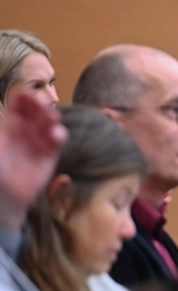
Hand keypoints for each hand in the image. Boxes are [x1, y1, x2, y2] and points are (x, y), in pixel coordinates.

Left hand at [0, 93, 66, 230]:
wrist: (4, 196)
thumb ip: (0, 131)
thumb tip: (0, 117)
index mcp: (9, 123)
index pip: (18, 104)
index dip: (24, 97)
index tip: (28, 95)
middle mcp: (25, 129)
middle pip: (36, 110)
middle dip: (40, 103)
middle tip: (42, 102)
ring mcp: (38, 140)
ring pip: (48, 123)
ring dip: (51, 118)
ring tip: (51, 118)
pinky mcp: (50, 154)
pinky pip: (57, 141)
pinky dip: (59, 136)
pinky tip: (56, 136)